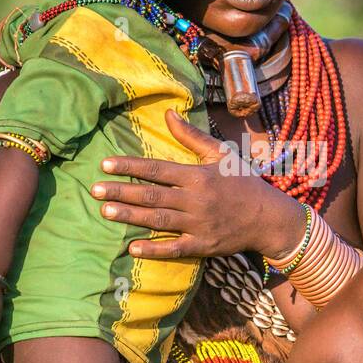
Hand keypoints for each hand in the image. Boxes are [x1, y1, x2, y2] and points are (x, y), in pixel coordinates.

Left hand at [90, 108, 306, 260]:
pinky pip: (174, 248)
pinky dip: (153, 249)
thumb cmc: (243, 181)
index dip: (129, 166)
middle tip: (94, 189)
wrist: (269, 218)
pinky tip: (132, 247)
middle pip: (152, 195)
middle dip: (121, 191)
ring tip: (104, 211)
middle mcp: (195, 200)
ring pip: (158, 220)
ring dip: (130, 216)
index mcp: (198, 176)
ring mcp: (198, 225)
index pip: (157, 169)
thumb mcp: (221, 154)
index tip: (105, 165)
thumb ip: (192, 136)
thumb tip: (168, 113)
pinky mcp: (203, 246)